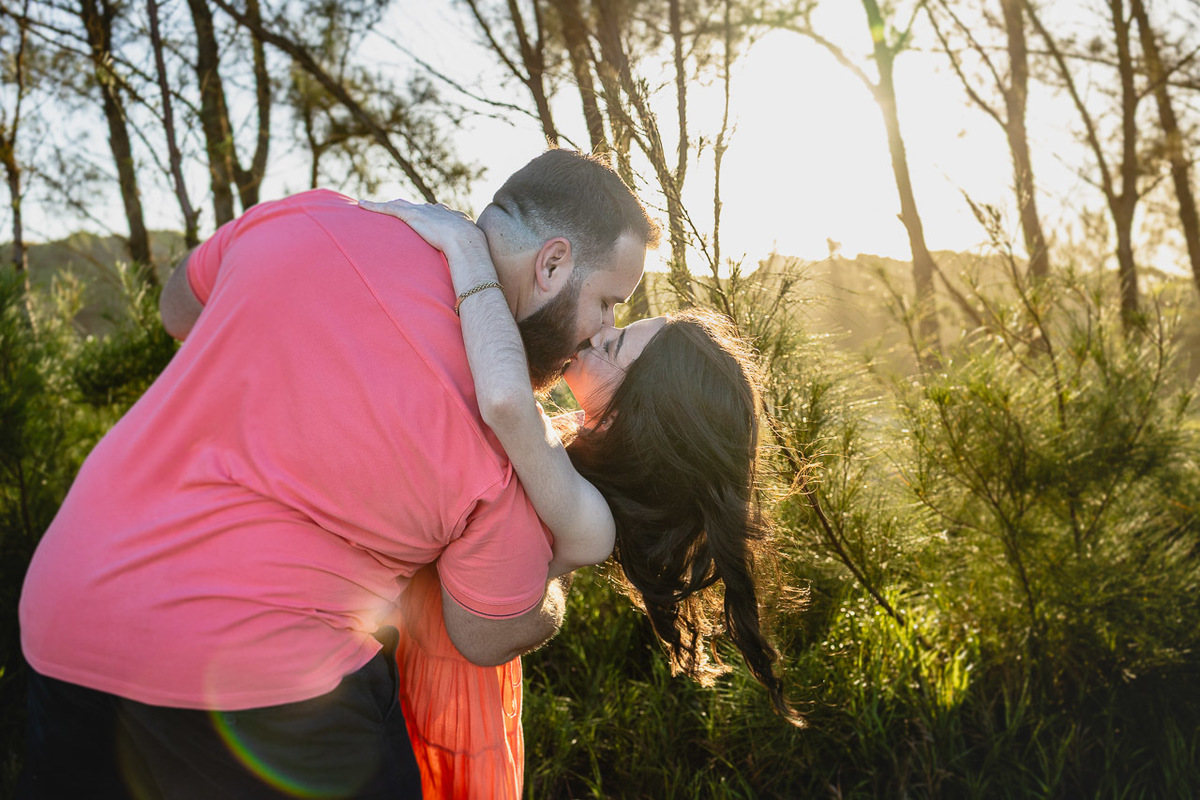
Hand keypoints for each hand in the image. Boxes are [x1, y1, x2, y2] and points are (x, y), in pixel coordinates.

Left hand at [358, 198, 487, 260]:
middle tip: (398, 208)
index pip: (436, 213)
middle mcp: (437, 211)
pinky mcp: (413, 216)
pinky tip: (362, 204)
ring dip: (387, 206)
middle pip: (418, 207)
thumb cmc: (473, 254)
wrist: (467, 244)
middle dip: (407, 207)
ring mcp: (424, 212)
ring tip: (373, 205)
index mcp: (452, 218)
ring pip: (400, 206)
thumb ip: (466, 263)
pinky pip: (389, 209)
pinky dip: (375, 206)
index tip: (422, 216)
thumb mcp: (471, 256)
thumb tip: (471, 281)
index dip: (428, 214)